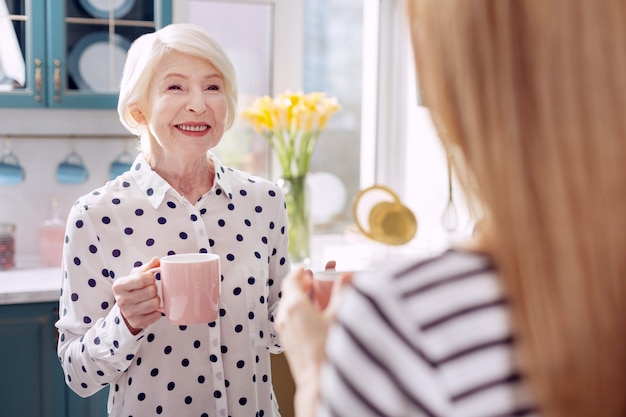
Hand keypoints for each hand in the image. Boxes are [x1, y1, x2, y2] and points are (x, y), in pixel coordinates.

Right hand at [112, 257, 161, 334]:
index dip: (151, 278)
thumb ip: (147, 267)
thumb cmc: (133, 288)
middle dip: (154, 289)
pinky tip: (150, 309)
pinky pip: (156, 315)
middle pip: (151, 291)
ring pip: (155, 303)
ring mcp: (128, 313)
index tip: (149, 279)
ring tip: (150, 299)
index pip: (143, 279)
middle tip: (149, 290)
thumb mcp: (136, 275)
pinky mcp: (137, 323)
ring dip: (156, 300)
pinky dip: (157, 311)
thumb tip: (157, 260)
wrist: (126, 308)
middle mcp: (121, 300)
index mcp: (119, 286)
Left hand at [275, 265, 351, 415]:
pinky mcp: (286, 340)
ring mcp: (283, 329)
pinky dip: (299, 311)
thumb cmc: (328, 351)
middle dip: (303, 284)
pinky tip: (314, 316)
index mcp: (294, 305)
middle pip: (289, 292)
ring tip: (317, 297)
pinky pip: (289, 318)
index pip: (291, 279)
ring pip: (289, 305)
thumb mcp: (339, 317)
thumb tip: (347, 277)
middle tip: (316, 280)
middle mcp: (284, 315)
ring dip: (301, 298)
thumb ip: (342, 294)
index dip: (300, 272)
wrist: (317, 382)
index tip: (308, 268)